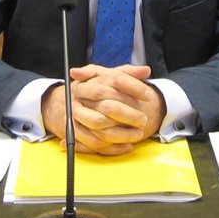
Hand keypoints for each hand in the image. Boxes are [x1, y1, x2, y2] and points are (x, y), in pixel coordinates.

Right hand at [41, 64, 165, 155]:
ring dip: (121, 133)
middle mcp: (81, 94)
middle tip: (143, 119)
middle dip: (128, 114)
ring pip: (99, 125)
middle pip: (107, 105)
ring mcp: (75, 113)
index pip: (115, 79)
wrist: (68, 101)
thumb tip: (146, 70)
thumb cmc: (94, 87)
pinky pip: (92, 142)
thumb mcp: (107, 76)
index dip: (134, 87)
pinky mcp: (73, 129)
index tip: (150, 96)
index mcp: (91, 78)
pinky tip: (127, 146)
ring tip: (138, 134)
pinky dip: (111, 147)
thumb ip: (127, 72)